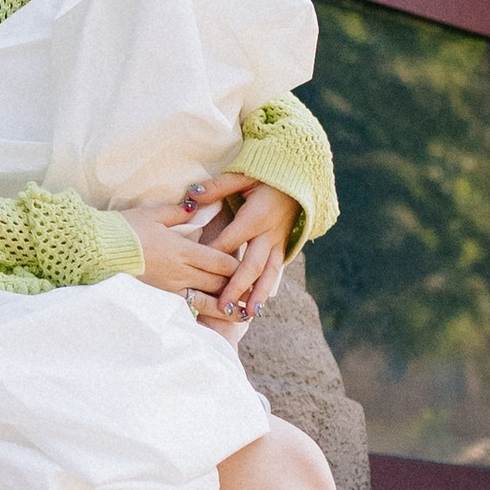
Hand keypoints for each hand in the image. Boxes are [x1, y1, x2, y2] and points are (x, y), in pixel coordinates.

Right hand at [123, 188, 242, 307]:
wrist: (98, 251)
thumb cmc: (124, 230)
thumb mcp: (153, 214)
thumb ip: (179, 211)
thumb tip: (197, 206)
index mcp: (184, 249)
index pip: (221, 261)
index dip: (238, 265)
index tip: (249, 266)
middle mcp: (181, 272)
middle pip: (218, 283)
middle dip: (236, 286)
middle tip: (251, 289)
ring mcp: (170, 288)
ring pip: (206, 301)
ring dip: (225, 306)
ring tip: (240, 313)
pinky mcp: (159, 298)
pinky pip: (186, 307)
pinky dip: (201, 311)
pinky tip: (209, 316)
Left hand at [183, 173, 301, 323]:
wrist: (298, 179)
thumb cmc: (264, 175)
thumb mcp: (241, 175)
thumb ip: (217, 187)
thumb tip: (191, 195)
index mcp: (256, 216)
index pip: (232, 240)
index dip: (216, 256)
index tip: (200, 271)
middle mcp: (268, 233)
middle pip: (252, 264)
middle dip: (237, 287)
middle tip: (223, 306)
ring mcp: (277, 242)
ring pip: (268, 274)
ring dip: (257, 295)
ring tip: (247, 315)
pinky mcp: (282, 247)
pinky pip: (275, 271)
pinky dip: (267, 289)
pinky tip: (258, 307)